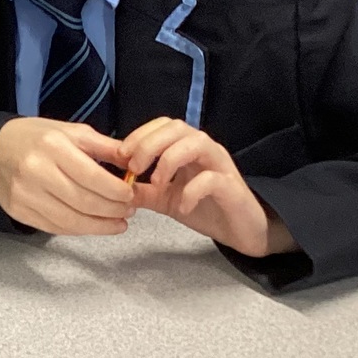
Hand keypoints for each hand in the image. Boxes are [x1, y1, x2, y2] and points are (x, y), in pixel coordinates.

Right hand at [0, 117, 135, 235]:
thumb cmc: (38, 138)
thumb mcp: (72, 132)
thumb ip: (105, 148)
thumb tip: (135, 162)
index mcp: (53, 146)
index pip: (92, 176)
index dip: (116, 191)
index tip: (131, 196)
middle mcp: (36, 170)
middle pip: (83, 201)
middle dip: (111, 211)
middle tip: (128, 212)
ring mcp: (25, 193)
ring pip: (70, 220)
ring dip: (99, 226)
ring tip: (118, 224)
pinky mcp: (19, 210)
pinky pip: (55, 227)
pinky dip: (78, 230)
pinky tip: (93, 226)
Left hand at [120, 118, 297, 258]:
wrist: (242, 231)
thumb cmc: (207, 209)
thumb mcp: (167, 200)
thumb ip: (143, 191)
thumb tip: (114, 187)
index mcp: (188, 148)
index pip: (164, 125)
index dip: (141, 135)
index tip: (121, 156)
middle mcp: (206, 150)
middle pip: (178, 127)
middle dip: (150, 143)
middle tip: (134, 168)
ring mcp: (220, 166)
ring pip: (197, 143)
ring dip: (169, 160)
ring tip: (156, 184)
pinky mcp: (232, 187)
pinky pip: (211, 179)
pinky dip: (191, 191)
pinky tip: (182, 207)